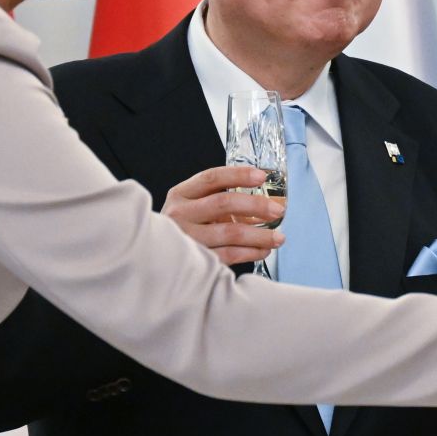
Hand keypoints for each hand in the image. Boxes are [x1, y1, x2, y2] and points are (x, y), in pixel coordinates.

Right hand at [161, 165, 284, 265]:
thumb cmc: (184, 228)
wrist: (157, 258)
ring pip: (230, 232)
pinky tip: (264, 250)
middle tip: (278, 210)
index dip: (238, 175)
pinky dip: (251, 252)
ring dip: (260, 235)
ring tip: (279, 237)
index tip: (262, 176)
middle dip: (256, 205)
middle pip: (223, 203)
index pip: (211, 178)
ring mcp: (186, 238)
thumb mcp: (192, 206)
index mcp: (180, 194)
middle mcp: (180, 214)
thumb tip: (265, 200)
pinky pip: (229, 255)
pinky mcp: (194, 260)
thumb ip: (218, 199)